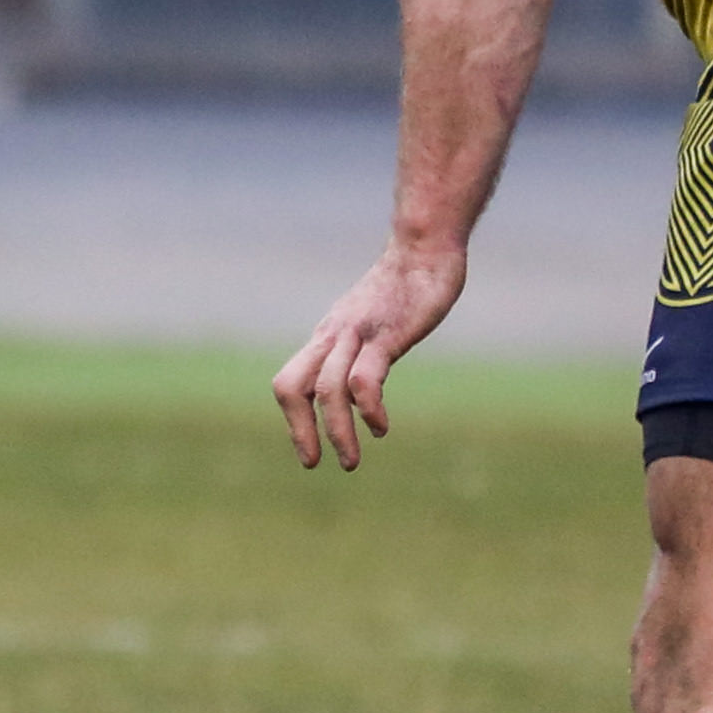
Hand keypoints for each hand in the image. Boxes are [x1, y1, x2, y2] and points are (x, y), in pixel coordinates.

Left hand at [274, 240, 465, 470]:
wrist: (424, 248)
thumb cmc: (402, 286)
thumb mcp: (370, 322)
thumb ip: (358, 348)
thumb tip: (355, 379)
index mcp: (326, 338)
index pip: (289, 381)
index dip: (292, 419)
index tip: (308, 451)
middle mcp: (331, 337)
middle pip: (290, 386)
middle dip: (298, 430)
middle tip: (313, 464)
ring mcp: (356, 334)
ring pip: (327, 390)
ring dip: (335, 431)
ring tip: (350, 461)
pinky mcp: (385, 334)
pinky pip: (363, 377)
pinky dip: (366, 408)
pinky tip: (380, 426)